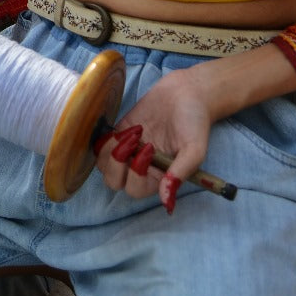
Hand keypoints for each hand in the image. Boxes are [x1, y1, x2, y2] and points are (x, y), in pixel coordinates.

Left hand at [94, 66, 213, 213]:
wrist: (187, 93)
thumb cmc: (195, 122)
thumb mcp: (194, 149)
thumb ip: (179, 174)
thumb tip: (167, 203)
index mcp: (158, 177)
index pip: (135, 190)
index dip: (135, 174)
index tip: (150, 148)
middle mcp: (140, 167)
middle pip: (114, 181)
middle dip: (116, 164)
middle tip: (132, 140)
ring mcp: (128, 150)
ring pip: (103, 163)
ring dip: (110, 149)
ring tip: (131, 133)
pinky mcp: (119, 132)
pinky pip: (100, 144)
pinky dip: (105, 138)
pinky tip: (123, 128)